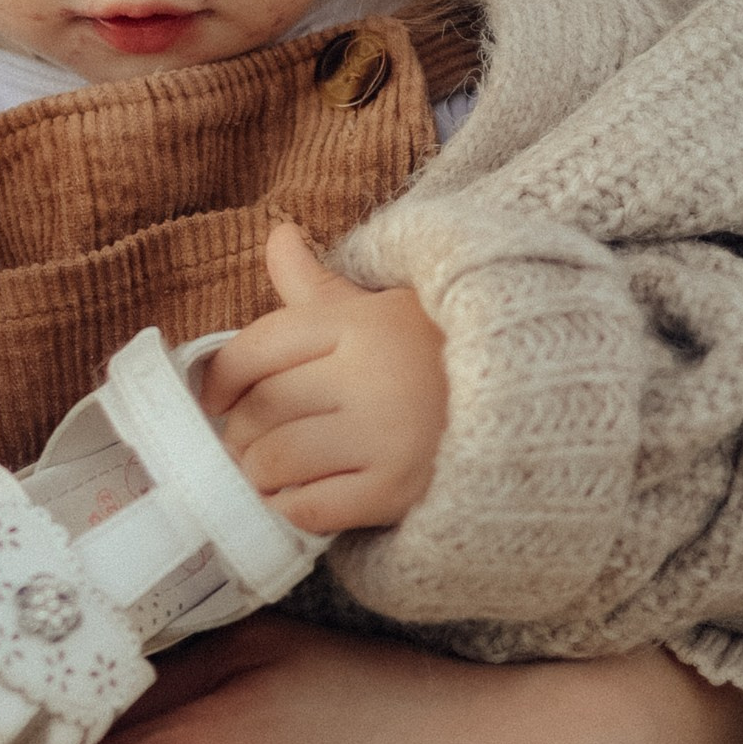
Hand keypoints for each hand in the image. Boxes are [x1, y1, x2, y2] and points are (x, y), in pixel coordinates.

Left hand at [196, 219, 446, 532]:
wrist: (528, 403)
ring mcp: (386, 436)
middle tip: (245, 441)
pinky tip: (300, 497)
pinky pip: (311, 509)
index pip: (255, 350)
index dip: (219, 379)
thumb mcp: (376, 307)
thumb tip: (277, 234)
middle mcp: (369, 376)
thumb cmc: (431, 353)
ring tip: (269, 470)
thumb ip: (315, 282)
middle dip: (239, 432)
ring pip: (276, 461)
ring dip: (259, 472)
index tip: (214, 398)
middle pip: (260, 410)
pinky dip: (291, 508)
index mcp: (357, 324)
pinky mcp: (399, 490)